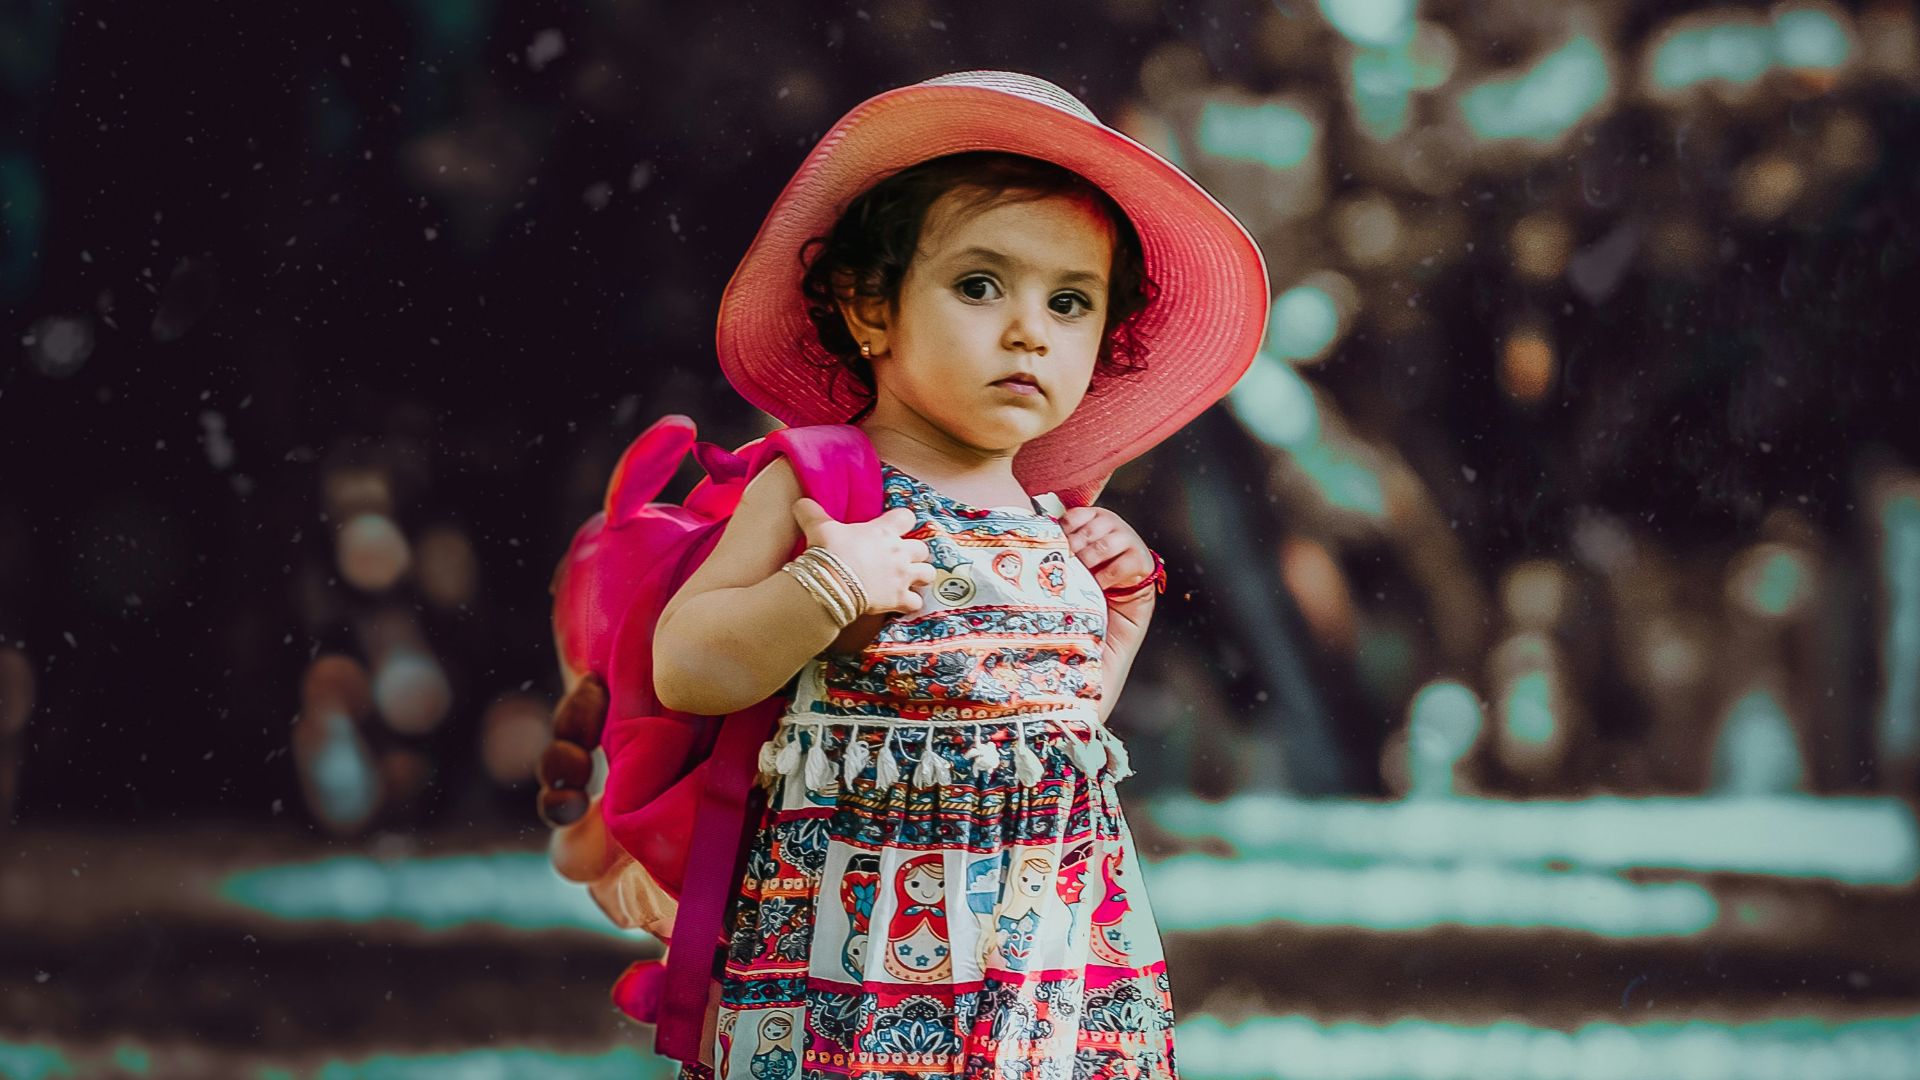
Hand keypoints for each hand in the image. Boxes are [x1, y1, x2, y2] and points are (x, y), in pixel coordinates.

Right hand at [791, 499, 935, 614]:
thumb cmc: (830, 551)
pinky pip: (916, 602)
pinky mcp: (899, 598)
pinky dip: (911, 603)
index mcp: (884, 531)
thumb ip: (812, 512)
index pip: (906, 517)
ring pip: (928, 573)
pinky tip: (902, 603)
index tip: (894, 527)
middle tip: (900, 557)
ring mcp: (903, 576)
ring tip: (910, 579)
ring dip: (921, 576)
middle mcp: (899, 552)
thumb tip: (800, 502)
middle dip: (915, 552)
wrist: (833, 583)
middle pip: (922, 548)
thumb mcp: (819, 527)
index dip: (902, 521)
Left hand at [1061, 506, 1154, 599]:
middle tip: (1064, 562)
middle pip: (1088, 532)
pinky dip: (1102, 578)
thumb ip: (1068, 540)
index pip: (1075, 516)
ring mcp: (1127, 539)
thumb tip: (1043, 547)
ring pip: (1102, 547)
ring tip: (1078, 573)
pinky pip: (1116, 569)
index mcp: (1095, 515)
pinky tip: (1095, 583)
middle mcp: (1112, 522)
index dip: (1062, 531)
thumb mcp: (1084, 545)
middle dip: (1073, 549)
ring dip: (1087, 562)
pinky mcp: (1137, 559)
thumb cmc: (1100, 559)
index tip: (1055, 545)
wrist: (1128, 575)